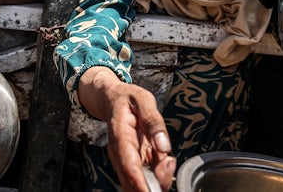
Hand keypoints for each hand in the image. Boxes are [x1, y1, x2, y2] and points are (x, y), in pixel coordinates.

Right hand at [77, 67, 175, 191]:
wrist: (112, 99)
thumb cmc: (128, 99)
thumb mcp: (143, 100)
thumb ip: (153, 121)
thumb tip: (164, 146)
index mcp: (120, 136)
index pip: (129, 166)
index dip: (141, 183)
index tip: (153, 191)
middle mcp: (119, 153)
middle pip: (133, 181)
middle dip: (155, 183)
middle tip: (169, 162)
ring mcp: (124, 160)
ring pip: (139, 184)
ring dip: (158, 180)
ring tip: (167, 159)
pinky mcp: (131, 163)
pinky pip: (145, 178)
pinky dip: (157, 175)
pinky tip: (163, 159)